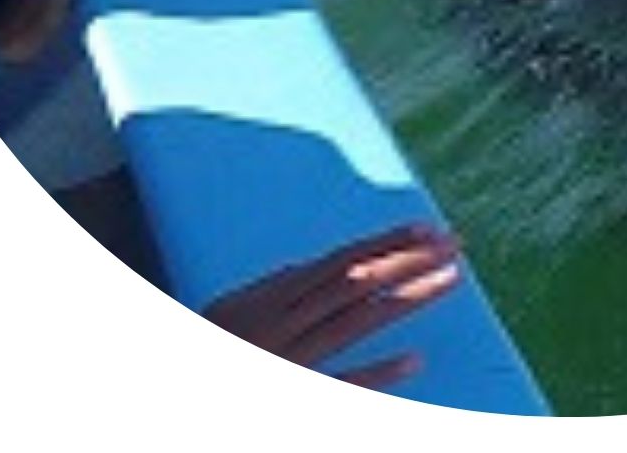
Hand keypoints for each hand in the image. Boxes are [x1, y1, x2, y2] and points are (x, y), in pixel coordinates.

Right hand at [202, 223, 461, 387]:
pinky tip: (416, 362)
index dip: (389, 241)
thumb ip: (275, 286)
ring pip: (356, 322)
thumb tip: (310, 265)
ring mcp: (290, 360)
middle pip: (359, 282)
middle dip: (410, 260)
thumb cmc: (205, 346)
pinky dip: (377, 373)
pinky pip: (338, 387)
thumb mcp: (232, 307)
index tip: (430, 228)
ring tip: (452, 280)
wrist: (170, 390)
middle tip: (456, 245)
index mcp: (275, 295)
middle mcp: (286, 321)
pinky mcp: (290, 397)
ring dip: (406, 300)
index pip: (345, 259)